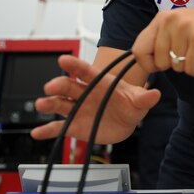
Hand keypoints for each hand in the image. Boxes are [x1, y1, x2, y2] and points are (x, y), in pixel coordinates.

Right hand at [31, 55, 160, 143]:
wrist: (126, 122)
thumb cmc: (130, 104)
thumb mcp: (139, 101)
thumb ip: (144, 98)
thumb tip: (155, 94)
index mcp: (99, 82)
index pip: (85, 71)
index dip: (74, 66)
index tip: (63, 60)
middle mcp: (84, 93)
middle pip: (68, 87)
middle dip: (59, 85)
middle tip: (51, 87)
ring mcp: (77, 109)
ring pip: (60, 105)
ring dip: (49, 104)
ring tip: (41, 104)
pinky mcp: (74, 125)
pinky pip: (59, 127)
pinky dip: (47, 130)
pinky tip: (37, 132)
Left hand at [132, 3, 193, 76]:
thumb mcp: (180, 26)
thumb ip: (162, 39)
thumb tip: (144, 63)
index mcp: (162, 17)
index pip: (139, 49)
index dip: (149, 64)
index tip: (163, 64)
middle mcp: (171, 20)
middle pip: (159, 62)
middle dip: (174, 65)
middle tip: (189, 54)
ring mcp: (186, 28)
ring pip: (177, 66)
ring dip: (190, 65)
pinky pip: (192, 68)